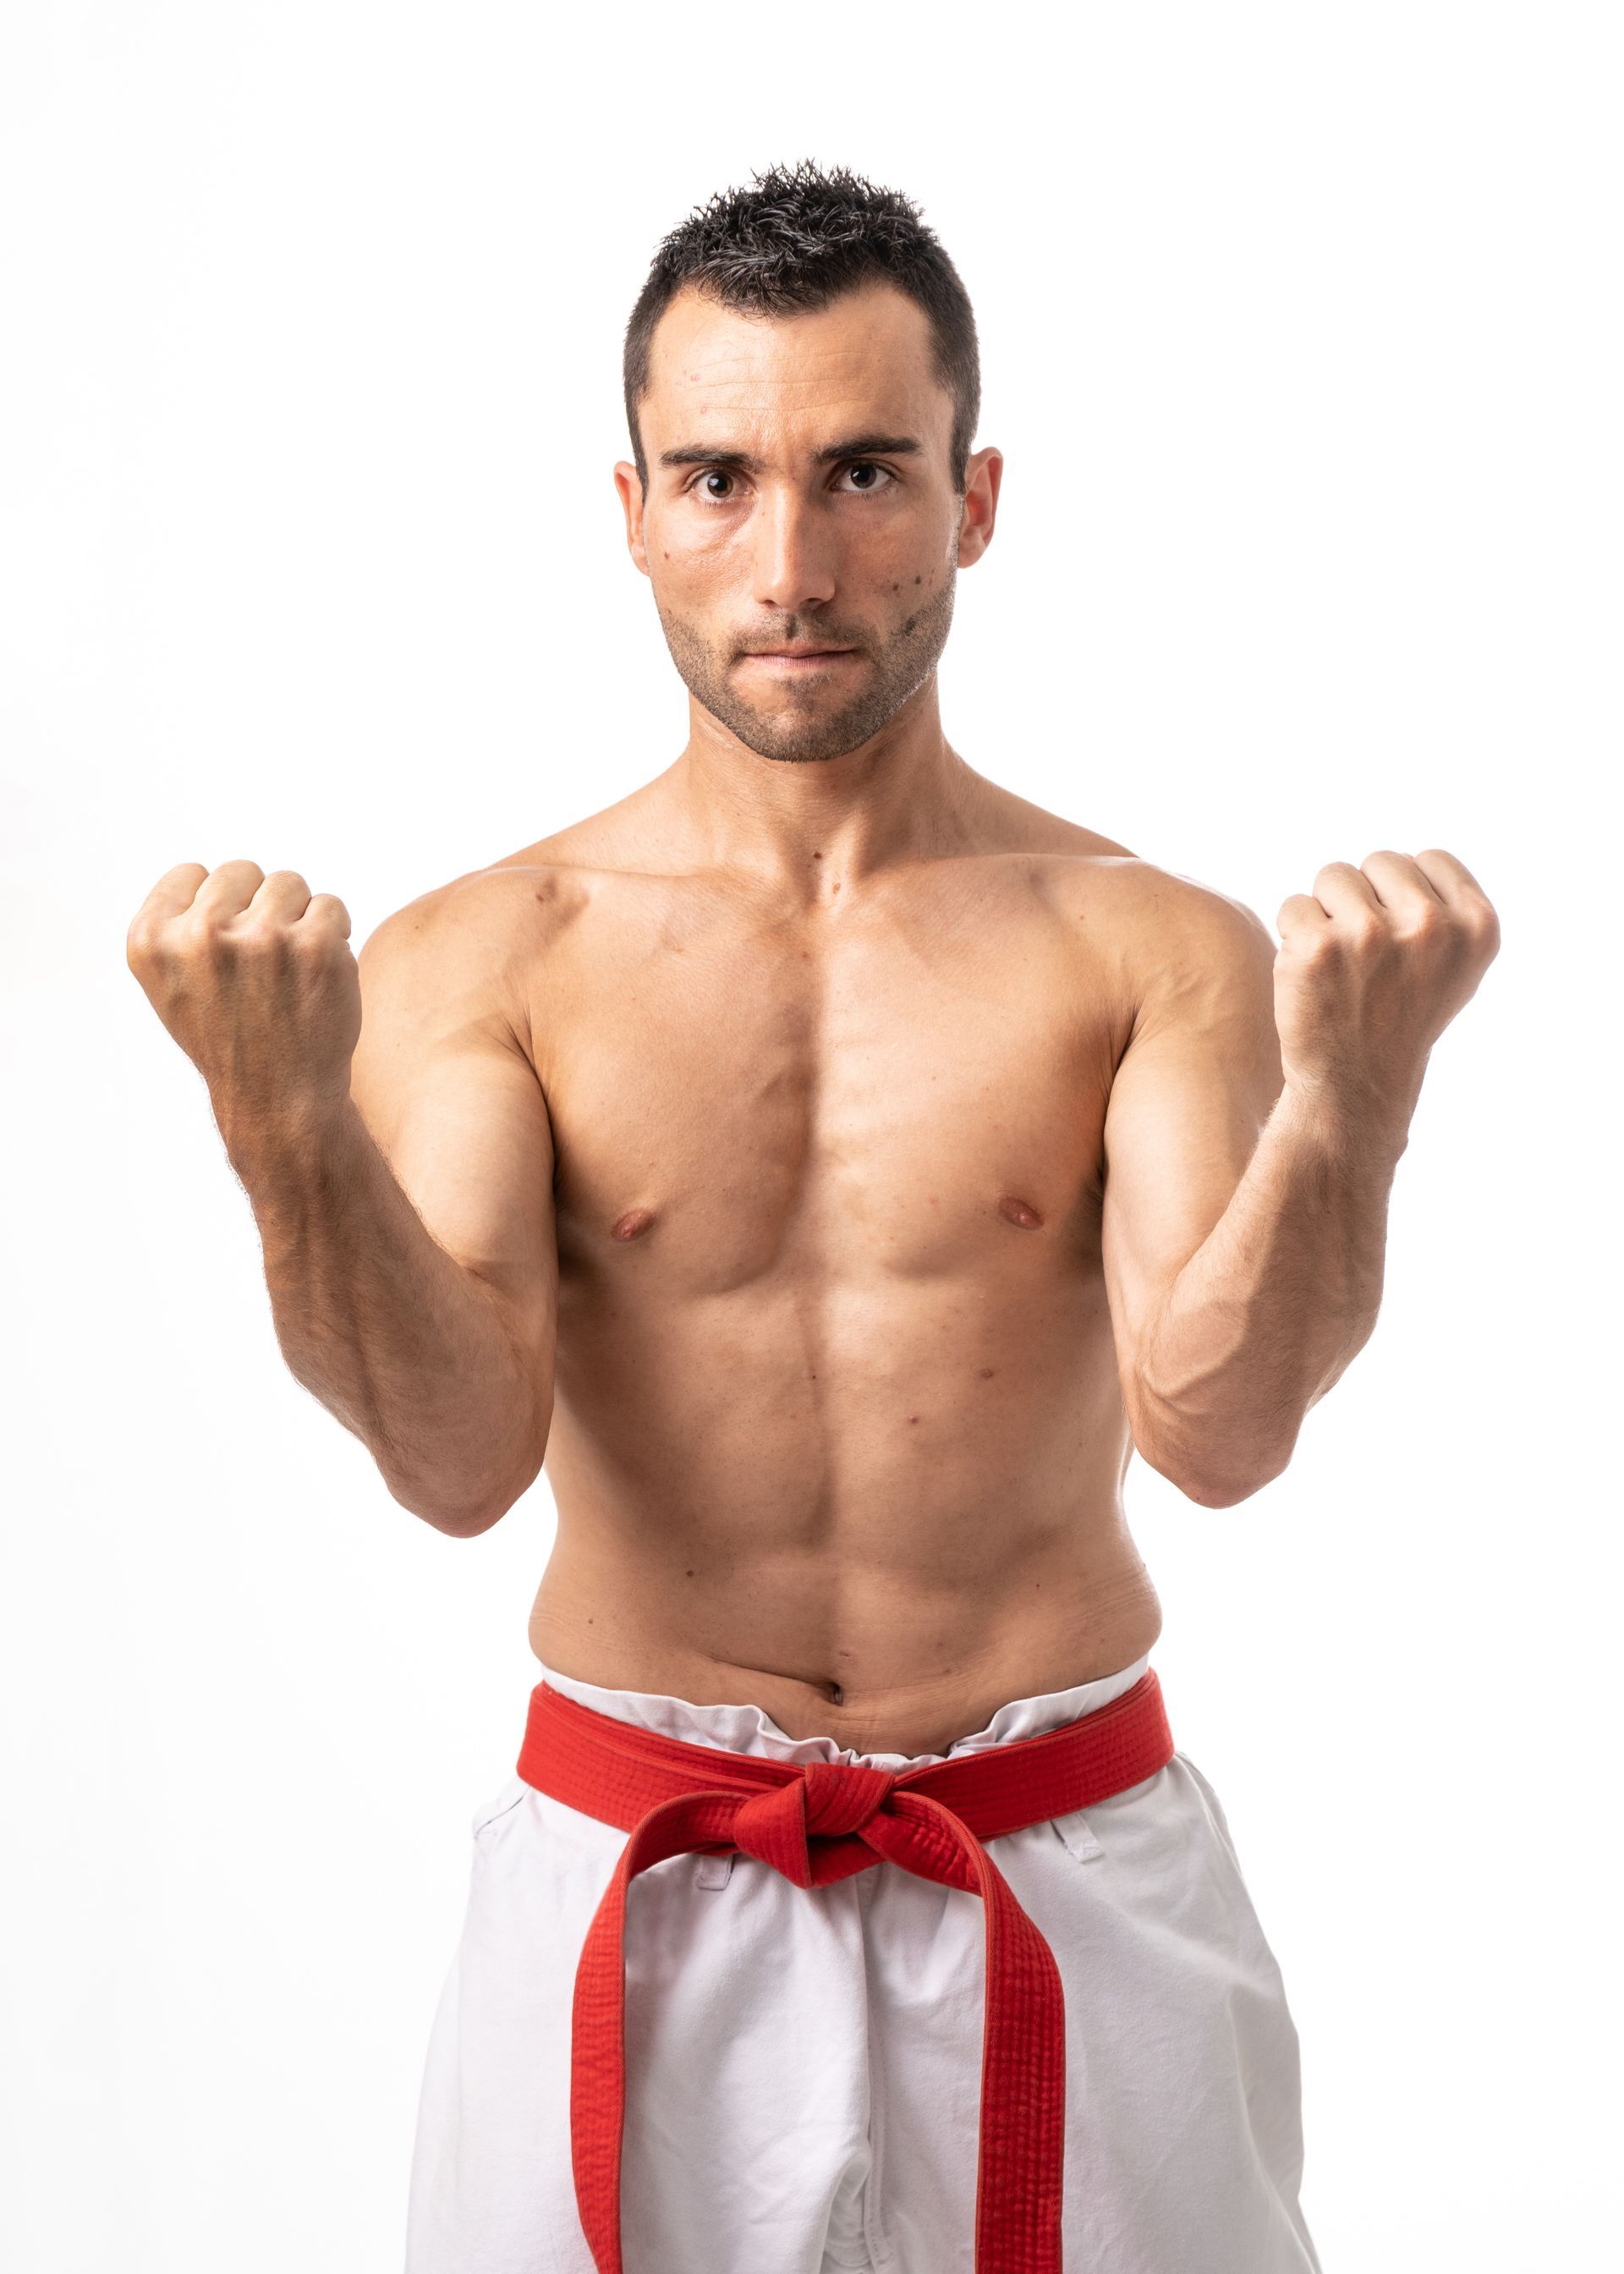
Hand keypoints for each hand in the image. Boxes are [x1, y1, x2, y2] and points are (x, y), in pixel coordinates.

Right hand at [126, 860, 362, 1163]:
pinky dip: (332, 935)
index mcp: (151, 940)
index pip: (191, 874)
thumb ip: (177, 924)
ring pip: (290, 883)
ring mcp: (261, 938)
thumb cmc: (228, 1037)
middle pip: (242, 872)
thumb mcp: (171, 983)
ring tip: (287, 971)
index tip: (224, 952)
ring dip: (296, 918)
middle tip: (260, 965)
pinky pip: (330, 906)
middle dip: (256, 907)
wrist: (279, 1100)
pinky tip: (317, 976)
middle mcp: (200, 935)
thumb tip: (208, 874)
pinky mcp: (316, 945)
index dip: (215, 909)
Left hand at [1274, 849, 1500, 1148]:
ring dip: (1328, 913)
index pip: (1430, 859)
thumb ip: (1446, 906)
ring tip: (1342, 965)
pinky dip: (1295, 936)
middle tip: (1369, 959)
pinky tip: (1314, 977)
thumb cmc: (1401, 1016)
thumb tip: (1413, 860)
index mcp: (1477, 926)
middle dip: (1367, 899)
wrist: (1355, 1086)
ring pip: (1333, 876)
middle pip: (1379, 861)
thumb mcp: (1454, 964)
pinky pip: (1294, 905)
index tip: (1404, 943)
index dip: (1406, 896)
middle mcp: (1430, 926)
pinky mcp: (1316, 948)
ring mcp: (1371, 934)